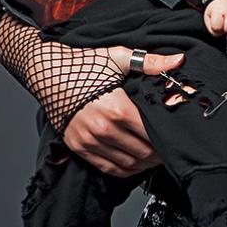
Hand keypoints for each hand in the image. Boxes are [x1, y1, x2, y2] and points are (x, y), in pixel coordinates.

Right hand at [63, 48, 182, 176]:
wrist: (48, 71)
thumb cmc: (83, 63)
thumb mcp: (118, 57)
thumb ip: (151, 62)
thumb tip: (179, 60)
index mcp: (117, 109)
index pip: (151, 134)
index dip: (166, 138)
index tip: (175, 137)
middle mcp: (103, 130)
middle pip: (142, 152)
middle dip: (158, 154)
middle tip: (168, 149)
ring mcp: (89, 141)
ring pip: (127, 164)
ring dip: (144, 164)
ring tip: (154, 157)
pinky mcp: (78, 147)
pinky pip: (107, 168)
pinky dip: (125, 169)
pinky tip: (134, 163)